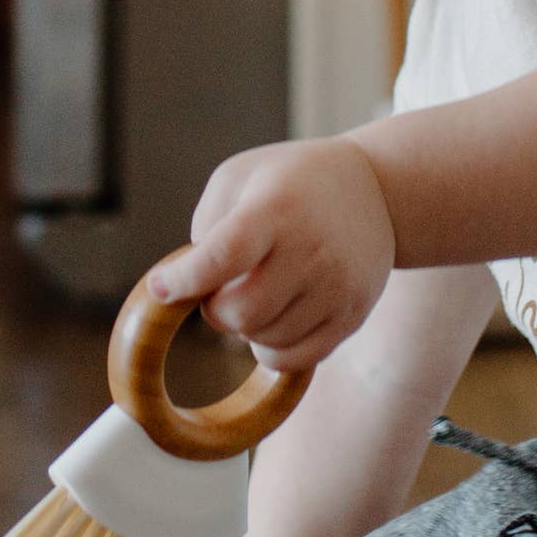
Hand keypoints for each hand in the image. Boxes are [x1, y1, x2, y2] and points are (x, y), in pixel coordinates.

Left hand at [146, 136, 395, 372]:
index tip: (161, 288)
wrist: (375, 190)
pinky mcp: (352, 314)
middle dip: (214, 309)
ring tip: (253, 294)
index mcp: (276, 208)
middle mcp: (310, 249)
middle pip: (241, 313)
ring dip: (244, 327)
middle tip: (219, 289)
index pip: (223, 256)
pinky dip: (270, 351)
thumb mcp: (241, 176)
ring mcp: (336, 287)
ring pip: (265, 341)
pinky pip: (297, 359)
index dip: (184, 280)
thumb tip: (190, 286)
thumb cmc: (290, 181)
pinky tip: (271, 322)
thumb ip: (208, 226)